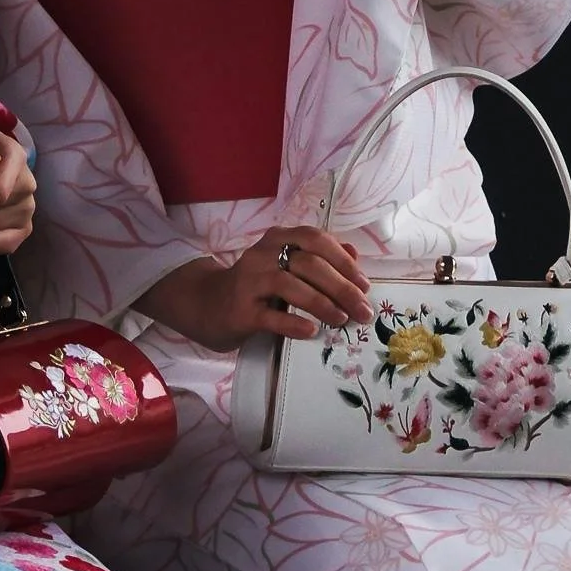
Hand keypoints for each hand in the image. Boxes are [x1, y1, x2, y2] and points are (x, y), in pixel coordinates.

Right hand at [136, 227, 370, 352]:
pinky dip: (294, 323)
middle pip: (308, 263)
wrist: (205, 304)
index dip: (343, 261)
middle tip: (362, 311)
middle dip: (342, 287)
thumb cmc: (255, 285)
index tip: (364, 285)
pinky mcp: (240, 311)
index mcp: (277, 239)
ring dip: (322, 303)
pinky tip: (311, 331)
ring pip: (290, 286)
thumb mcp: (285, 265)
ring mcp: (248, 282)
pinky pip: (270, 316)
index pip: (316, 239)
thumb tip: (353, 254)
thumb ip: (318, 257)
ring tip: (342, 320)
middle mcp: (262, 255)